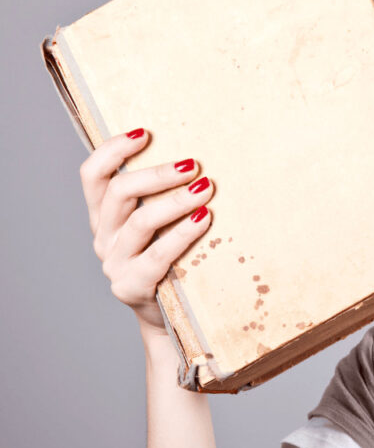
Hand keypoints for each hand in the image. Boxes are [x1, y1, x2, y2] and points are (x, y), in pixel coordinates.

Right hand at [79, 128, 213, 332]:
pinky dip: (183, 233)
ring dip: (175, 201)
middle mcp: (103, 236)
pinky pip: (157, 255)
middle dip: (157, 174)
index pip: (93, 175)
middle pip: (119, 193)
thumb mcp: (161, 223)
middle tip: (194, 164)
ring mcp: (114, 263)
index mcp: (104, 215)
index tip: (145, 133)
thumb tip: (200, 158)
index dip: (113, 150)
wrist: (169, 315)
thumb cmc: (172, 257)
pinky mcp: (132, 286)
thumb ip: (165, 196)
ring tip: (206, 188)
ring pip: (139, 222)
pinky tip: (204, 218)